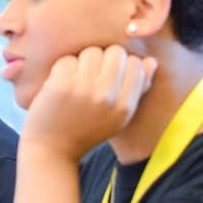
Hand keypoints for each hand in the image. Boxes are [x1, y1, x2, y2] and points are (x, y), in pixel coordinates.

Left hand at [22, 45, 156, 161]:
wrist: (51, 150)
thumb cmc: (86, 131)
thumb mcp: (117, 117)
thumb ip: (137, 90)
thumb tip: (151, 61)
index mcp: (125, 106)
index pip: (136, 64)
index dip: (122, 64)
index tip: (108, 75)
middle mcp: (109, 97)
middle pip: (115, 52)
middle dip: (103, 58)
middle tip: (91, 74)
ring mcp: (85, 90)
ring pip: (92, 52)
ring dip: (82, 61)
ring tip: (75, 79)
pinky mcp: (62, 85)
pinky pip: (68, 59)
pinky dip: (62, 68)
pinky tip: (59, 83)